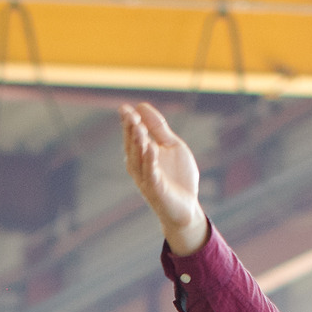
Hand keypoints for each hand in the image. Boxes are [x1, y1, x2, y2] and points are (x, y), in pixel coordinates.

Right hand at [120, 102, 209, 256]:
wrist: (187, 206)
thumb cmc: (177, 176)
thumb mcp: (171, 145)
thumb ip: (158, 127)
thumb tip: (141, 105)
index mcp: (141, 153)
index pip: (131, 134)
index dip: (128, 122)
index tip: (124, 108)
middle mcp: (139, 165)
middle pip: (132, 145)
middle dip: (130, 130)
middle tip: (129, 114)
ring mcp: (146, 178)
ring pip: (138, 158)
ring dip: (137, 142)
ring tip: (137, 127)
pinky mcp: (156, 189)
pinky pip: (151, 174)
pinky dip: (150, 161)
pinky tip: (151, 148)